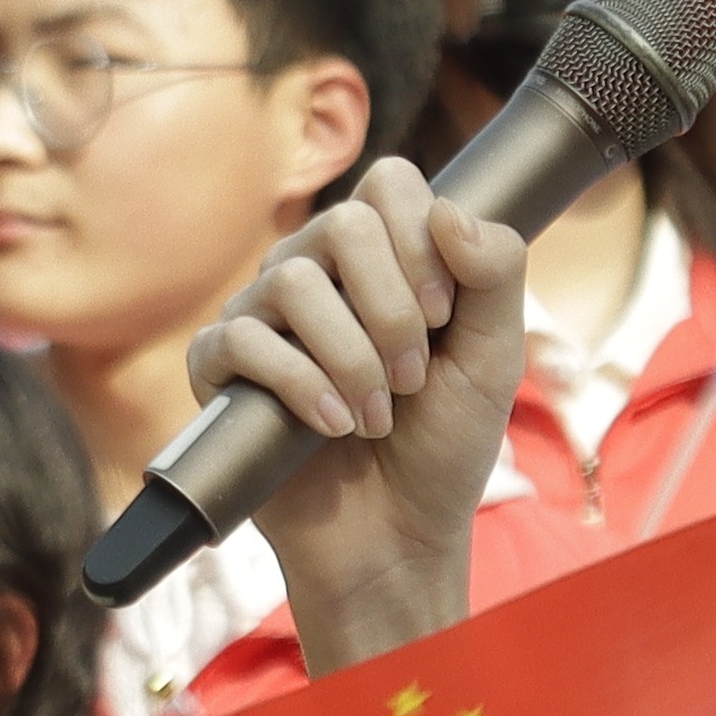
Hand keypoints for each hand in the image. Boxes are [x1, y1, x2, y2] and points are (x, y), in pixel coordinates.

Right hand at [186, 158, 530, 660]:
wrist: (398, 533)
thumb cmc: (444, 441)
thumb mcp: (495, 357)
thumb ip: (495, 275)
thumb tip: (447, 209)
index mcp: (382, 259)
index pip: (390, 182)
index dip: (423, 240)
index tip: (447, 314)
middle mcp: (316, 272)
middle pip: (344, 225)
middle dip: (394, 308)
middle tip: (414, 375)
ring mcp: (262, 316)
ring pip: (293, 281)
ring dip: (354, 357)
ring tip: (378, 416)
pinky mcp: (219, 368)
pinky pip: (243, 339)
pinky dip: (302, 384)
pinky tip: (334, 425)